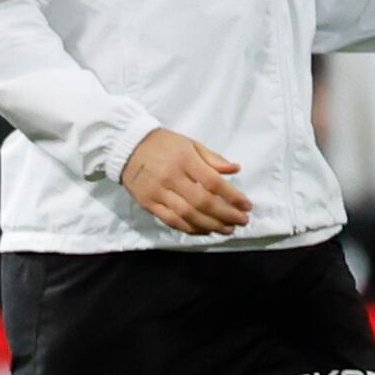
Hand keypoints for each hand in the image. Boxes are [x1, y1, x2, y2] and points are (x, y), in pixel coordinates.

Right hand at [123, 128, 253, 235]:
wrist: (126, 146)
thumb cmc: (164, 144)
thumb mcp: (190, 144)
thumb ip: (213, 159)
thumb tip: (236, 169)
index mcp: (185, 160)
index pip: (213, 182)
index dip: (233, 197)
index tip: (247, 206)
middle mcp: (171, 178)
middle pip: (202, 202)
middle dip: (226, 215)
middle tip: (242, 221)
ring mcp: (158, 192)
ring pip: (187, 215)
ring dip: (211, 225)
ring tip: (228, 229)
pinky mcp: (147, 203)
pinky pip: (171, 220)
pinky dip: (190, 228)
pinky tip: (205, 231)